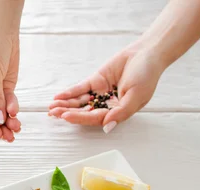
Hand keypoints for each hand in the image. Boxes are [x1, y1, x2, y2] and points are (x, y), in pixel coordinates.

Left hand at [48, 42, 165, 132]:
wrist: (147, 53)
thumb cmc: (147, 75)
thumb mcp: (137, 95)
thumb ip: (122, 112)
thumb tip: (107, 125)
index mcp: (117, 112)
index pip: (95, 118)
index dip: (80, 118)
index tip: (66, 117)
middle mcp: (106, 105)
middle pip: (84, 112)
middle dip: (68, 113)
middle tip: (54, 113)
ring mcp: (99, 93)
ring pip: (80, 102)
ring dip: (66, 105)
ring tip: (52, 107)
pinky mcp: (95, 81)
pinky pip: (80, 89)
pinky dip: (69, 93)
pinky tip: (58, 97)